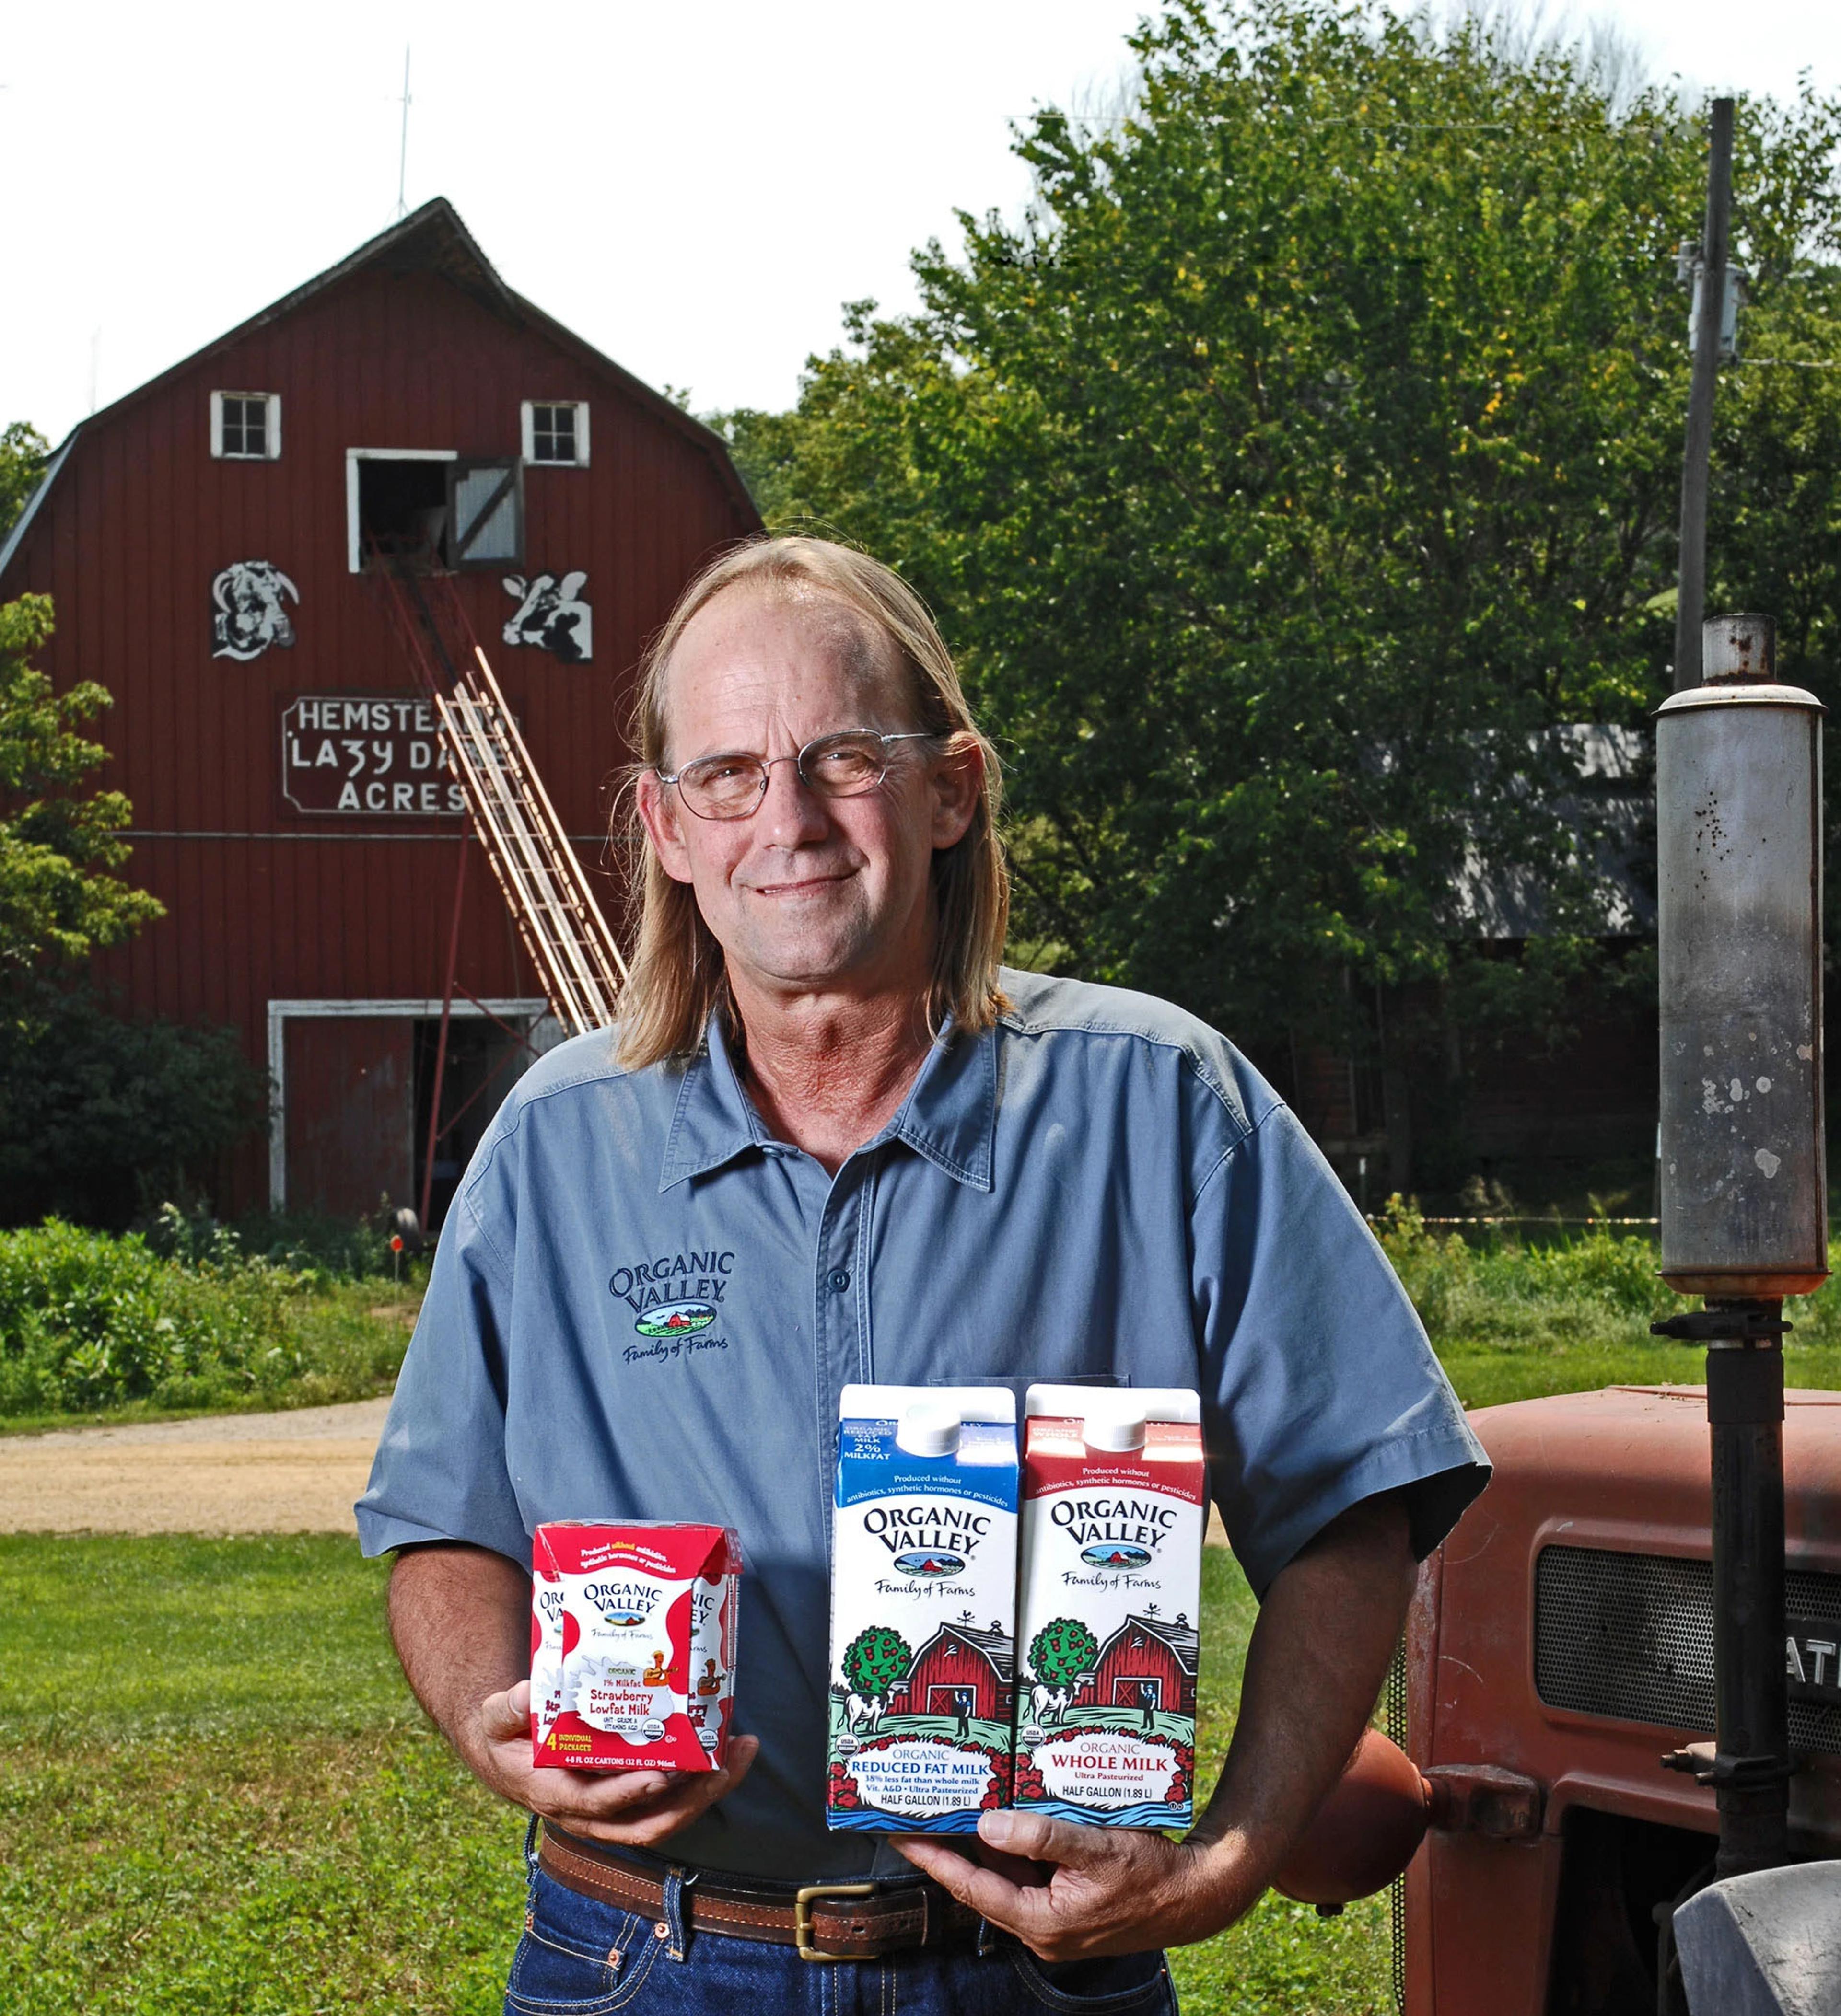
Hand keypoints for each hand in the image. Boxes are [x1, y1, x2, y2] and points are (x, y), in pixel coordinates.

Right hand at [465, 1678, 759, 1848]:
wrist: (511, 1755)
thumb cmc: (507, 1735)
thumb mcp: (496, 1719)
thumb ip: (507, 1709)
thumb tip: (524, 1693)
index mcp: (557, 1795)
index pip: (598, 1804)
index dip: (630, 1793)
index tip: (662, 1775)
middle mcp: (591, 1814)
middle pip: (647, 1823)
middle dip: (691, 1799)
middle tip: (726, 1764)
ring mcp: (615, 1810)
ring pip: (667, 1817)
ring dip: (708, 1792)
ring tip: (742, 1754)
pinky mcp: (631, 1798)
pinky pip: (671, 1801)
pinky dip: (702, 1783)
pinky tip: (728, 1751)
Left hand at [895, 1810, 1256, 1959]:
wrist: (1195, 1896)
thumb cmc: (1151, 1875)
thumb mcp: (1095, 1848)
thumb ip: (1041, 1836)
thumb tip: (987, 1825)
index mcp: (1042, 1922)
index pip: (972, 1887)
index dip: (934, 1859)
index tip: (902, 1835)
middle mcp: (1042, 1925)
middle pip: (985, 1881)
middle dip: (953, 1847)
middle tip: (923, 1811)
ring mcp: (1055, 1917)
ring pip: (1008, 1874)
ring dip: (987, 1842)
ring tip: (959, 1803)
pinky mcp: (1069, 1904)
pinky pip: (1031, 1873)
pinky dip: (1017, 1846)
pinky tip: (1009, 1814)